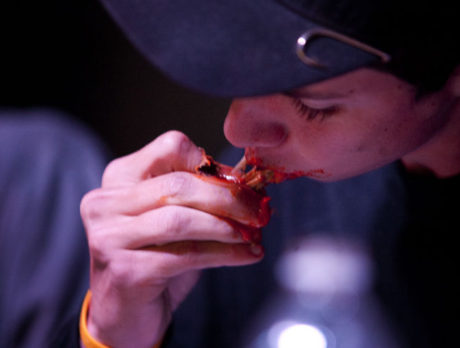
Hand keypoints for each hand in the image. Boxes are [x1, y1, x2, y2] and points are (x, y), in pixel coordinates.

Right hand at [80, 131, 265, 347]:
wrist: (124, 313)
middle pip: (178, 185)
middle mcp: (107, 202)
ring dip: (226, 227)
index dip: (211, 164)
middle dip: (228, 198)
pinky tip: (245, 255)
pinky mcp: (125, 270)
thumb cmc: (154, 258)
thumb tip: (249, 186)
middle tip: (258, 211)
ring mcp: (110, 236)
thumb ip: (200, 196)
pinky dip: (223, 254)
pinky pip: (186, 255)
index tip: (240, 184)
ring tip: (253, 234)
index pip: (171, 147)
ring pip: (181, 220)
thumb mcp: (173, 218)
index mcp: (120, 177)